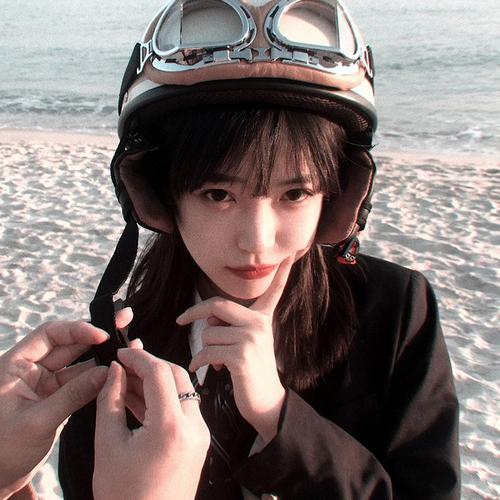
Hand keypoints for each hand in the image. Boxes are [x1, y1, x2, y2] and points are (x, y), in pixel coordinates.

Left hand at [0, 321, 109, 497]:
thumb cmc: (2, 451)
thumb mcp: (37, 422)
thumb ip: (72, 395)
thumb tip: (106, 373)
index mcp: (15, 366)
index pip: (49, 335)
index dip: (77, 330)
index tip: (101, 335)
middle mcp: (31, 369)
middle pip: (68, 344)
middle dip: (95, 335)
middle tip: (122, 323)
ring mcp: (45, 383)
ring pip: (78, 362)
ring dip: (100, 356)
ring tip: (126, 348)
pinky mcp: (57, 398)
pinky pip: (81, 381)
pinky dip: (98, 377)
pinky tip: (116, 372)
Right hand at [93, 349, 209, 499]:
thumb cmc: (123, 495)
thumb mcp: (108, 445)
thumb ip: (110, 400)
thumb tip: (114, 370)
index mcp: (171, 428)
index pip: (159, 373)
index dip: (138, 358)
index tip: (120, 354)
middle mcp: (193, 427)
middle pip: (176, 376)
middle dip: (149, 364)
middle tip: (123, 364)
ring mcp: (199, 434)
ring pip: (181, 390)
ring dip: (155, 380)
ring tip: (125, 379)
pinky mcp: (198, 441)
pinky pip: (182, 407)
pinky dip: (161, 398)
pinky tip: (137, 397)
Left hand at [176, 257, 292, 443]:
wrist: (265, 402)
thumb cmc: (251, 372)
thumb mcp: (246, 343)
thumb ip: (230, 325)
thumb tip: (208, 321)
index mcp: (262, 318)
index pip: (273, 291)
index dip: (282, 273)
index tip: (290, 256)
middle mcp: (259, 324)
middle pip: (218, 305)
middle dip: (194, 312)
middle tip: (181, 320)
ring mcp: (251, 338)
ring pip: (208, 333)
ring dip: (204, 349)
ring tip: (216, 361)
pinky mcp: (241, 355)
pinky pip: (207, 350)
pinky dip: (200, 361)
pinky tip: (204, 369)